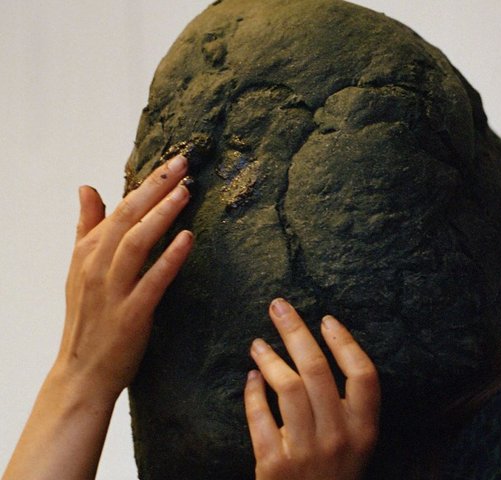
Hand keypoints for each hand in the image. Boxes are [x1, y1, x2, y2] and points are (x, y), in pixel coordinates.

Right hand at [54, 155, 193, 402]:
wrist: (82, 373)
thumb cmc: (88, 318)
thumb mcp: (80, 269)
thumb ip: (87, 227)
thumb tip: (87, 187)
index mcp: (87, 253)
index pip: (119, 208)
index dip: (146, 184)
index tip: (171, 163)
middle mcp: (96, 266)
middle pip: (127, 217)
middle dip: (156, 187)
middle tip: (183, 163)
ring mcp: (112, 291)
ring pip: (137, 242)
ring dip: (162, 214)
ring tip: (186, 191)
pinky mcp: (131, 315)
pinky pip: (152, 281)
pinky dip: (170, 258)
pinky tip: (188, 239)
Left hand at [245, 299, 379, 479]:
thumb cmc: (334, 473)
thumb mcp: (355, 444)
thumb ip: (348, 407)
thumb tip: (318, 349)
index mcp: (364, 429)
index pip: (363, 375)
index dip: (345, 342)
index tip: (326, 318)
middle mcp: (339, 438)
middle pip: (317, 370)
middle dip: (296, 331)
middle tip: (278, 306)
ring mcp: (306, 452)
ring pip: (286, 387)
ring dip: (269, 358)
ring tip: (258, 343)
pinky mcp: (274, 465)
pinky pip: (258, 417)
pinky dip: (252, 392)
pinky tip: (250, 377)